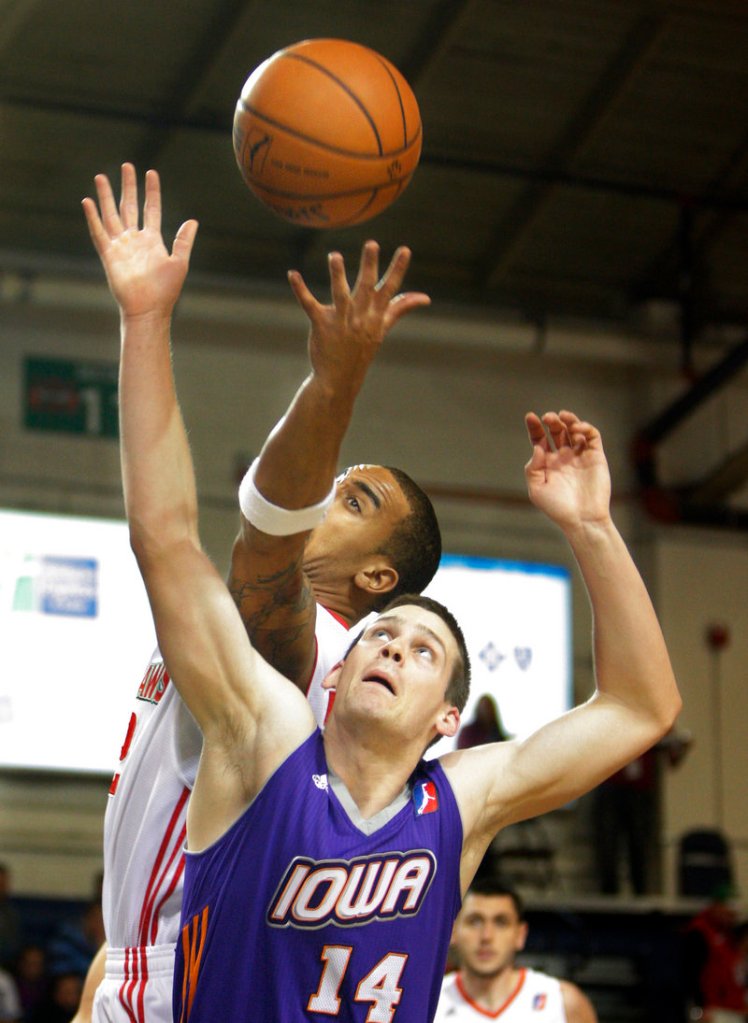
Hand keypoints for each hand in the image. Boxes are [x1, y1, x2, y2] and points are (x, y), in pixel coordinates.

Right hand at [82, 163, 197, 319]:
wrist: (148, 309)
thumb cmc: (166, 291)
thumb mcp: (179, 263)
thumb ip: (184, 241)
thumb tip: (193, 221)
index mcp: (152, 240)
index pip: (151, 209)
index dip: (151, 192)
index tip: (151, 173)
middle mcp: (135, 240)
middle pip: (130, 206)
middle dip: (128, 186)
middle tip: (127, 166)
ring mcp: (120, 246)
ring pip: (111, 215)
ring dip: (106, 196)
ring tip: (101, 176)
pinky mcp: (108, 255)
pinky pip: (99, 232)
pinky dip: (93, 217)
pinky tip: (88, 201)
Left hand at [287, 240, 429, 395]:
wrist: (339, 379)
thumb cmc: (361, 351)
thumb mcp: (382, 329)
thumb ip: (399, 309)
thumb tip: (424, 297)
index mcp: (375, 316)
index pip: (390, 290)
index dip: (397, 269)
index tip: (405, 250)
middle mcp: (360, 317)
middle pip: (366, 288)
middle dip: (369, 265)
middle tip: (371, 243)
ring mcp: (340, 321)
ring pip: (340, 295)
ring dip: (337, 275)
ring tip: (335, 256)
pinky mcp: (321, 325)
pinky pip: (309, 304)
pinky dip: (300, 289)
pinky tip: (293, 274)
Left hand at [524, 410, 611, 530]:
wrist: (582, 519)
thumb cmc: (557, 508)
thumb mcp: (537, 489)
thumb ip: (533, 468)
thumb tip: (538, 447)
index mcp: (548, 463)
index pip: (540, 439)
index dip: (535, 427)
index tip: (530, 416)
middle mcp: (564, 457)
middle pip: (557, 431)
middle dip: (552, 421)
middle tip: (548, 418)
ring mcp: (580, 456)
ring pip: (574, 430)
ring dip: (569, 420)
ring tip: (562, 417)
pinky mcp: (596, 456)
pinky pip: (592, 436)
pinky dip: (585, 428)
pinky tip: (576, 429)